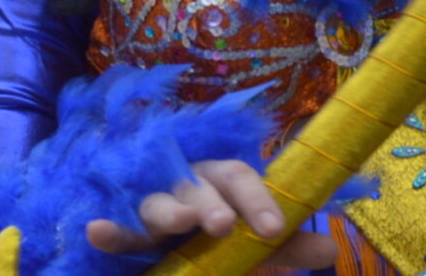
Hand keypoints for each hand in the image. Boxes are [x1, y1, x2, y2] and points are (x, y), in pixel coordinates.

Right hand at [85, 159, 338, 269]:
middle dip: (212, 202)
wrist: (160, 244)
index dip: (257, 200)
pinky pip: (116, 227)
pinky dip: (109, 230)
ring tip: (178, 222)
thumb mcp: (249, 244)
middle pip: (200, 183)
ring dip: (169, 209)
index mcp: (219, 181)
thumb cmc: (210, 237)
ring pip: (158, 200)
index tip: (273, 230)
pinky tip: (96, 232)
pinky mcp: (124, 228)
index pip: (240, 177)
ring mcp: (152, 204)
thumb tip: (329, 249)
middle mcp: (186, 184)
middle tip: (222, 225)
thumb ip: (283, 248)